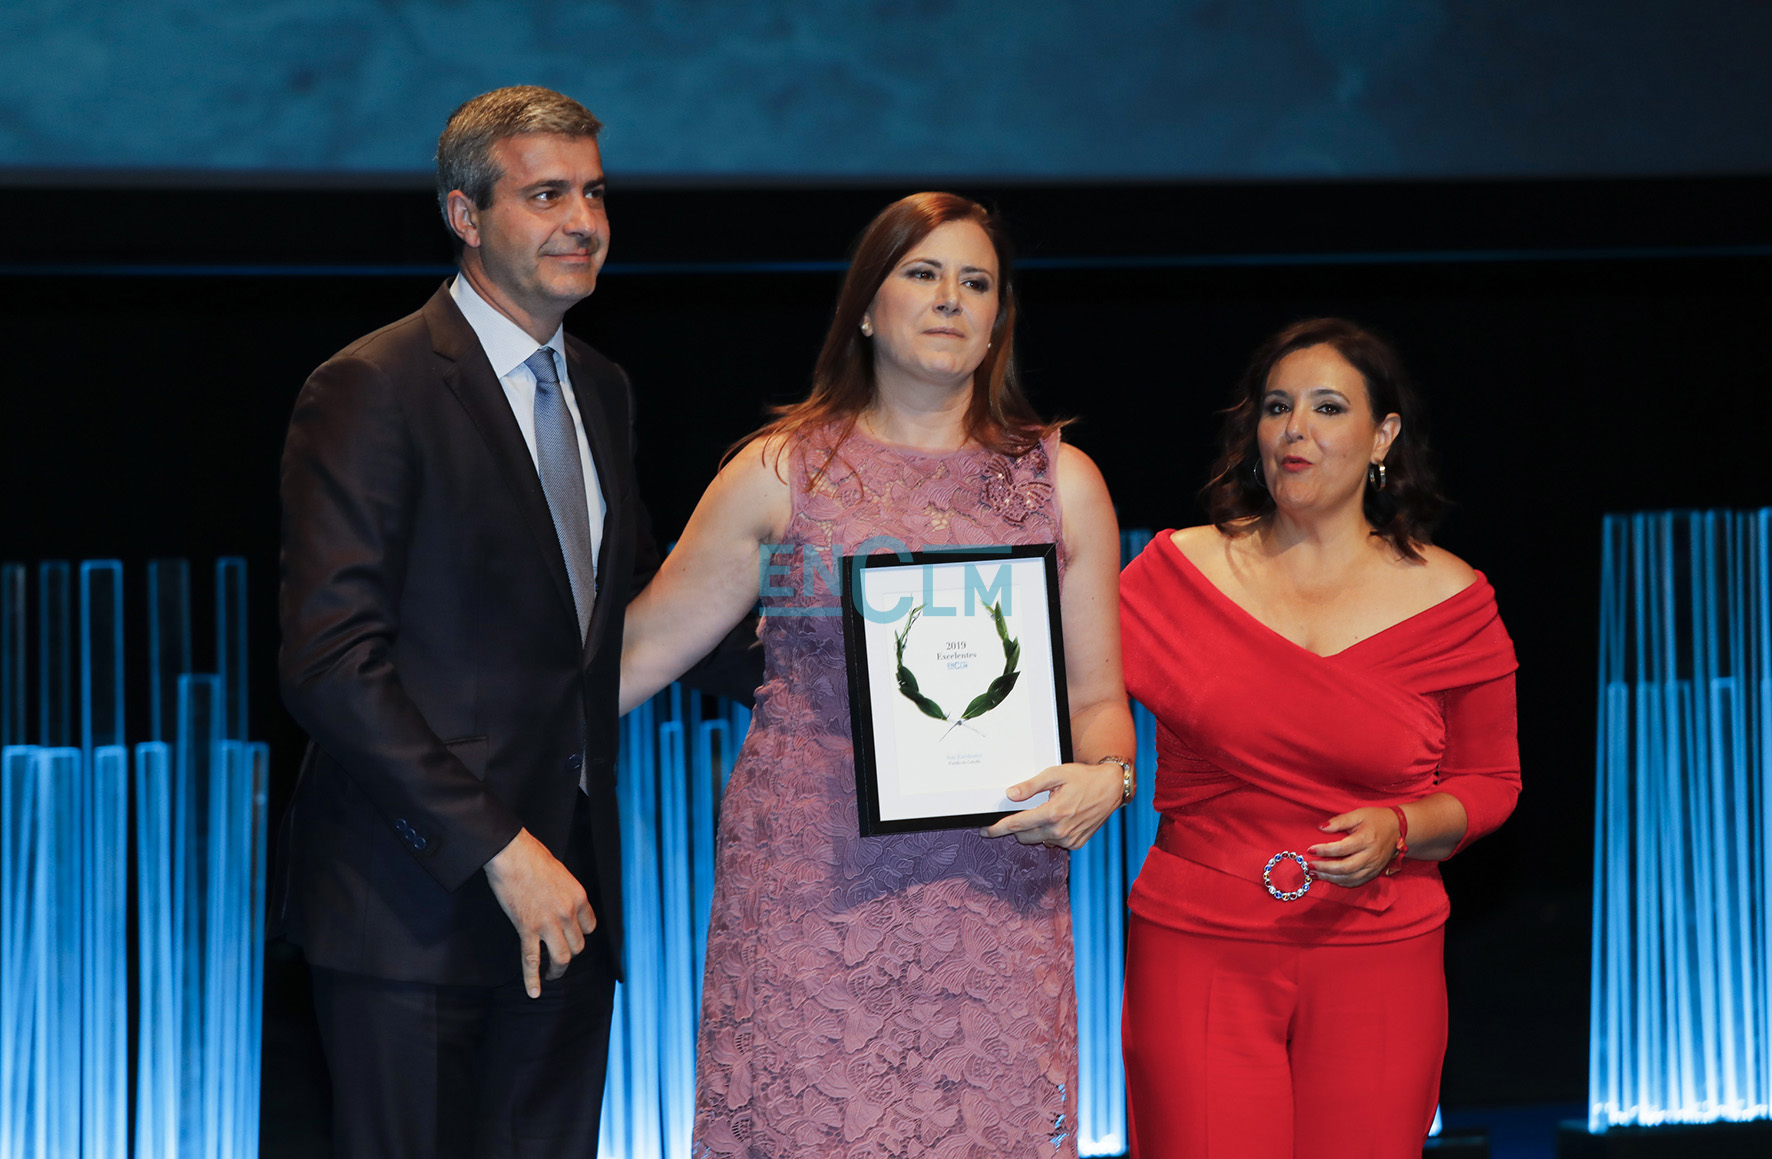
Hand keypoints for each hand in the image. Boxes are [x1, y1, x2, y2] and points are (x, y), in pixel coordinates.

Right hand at [483, 828, 596, 997]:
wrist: (512, 855)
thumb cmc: (534, 858)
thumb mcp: (561, 873)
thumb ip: (566, 893)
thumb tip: (563, 904)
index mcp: (579, 897)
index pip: (590, 926)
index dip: (582, 934)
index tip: (573, 937)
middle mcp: (568, 913)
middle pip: (578, 945)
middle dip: (570, 953)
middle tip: (561, 957)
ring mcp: (548, 923)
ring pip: (561, 957)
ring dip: (558, 970)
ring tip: (553, 975)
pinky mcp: (527, 928)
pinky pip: (532, 960)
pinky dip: (533, 979)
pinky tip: (534, 992)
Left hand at [978, 761, 1122, 848]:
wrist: (1111, 788)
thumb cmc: (1083, 778)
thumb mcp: (1055, 774)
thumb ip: (1031, 786)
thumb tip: (1010, 794)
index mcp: (1053, 813)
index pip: (1017, 824)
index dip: (998, 828)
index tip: (986, 831)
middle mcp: (1060, 830)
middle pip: (1024, 836)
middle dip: (1017, 827)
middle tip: (1019, 814)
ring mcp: (1069, 839)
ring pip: (1039, 840)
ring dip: (1035, 830)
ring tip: (1046, 810)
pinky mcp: (1076, 844)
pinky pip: (1053, 842)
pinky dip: (1049, 833)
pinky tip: (1058, 819)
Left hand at [1307, 807, 1401, 888]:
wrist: (1399, 828)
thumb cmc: (1376, 819)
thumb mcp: (1358, 814)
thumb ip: (1339, 821)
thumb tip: (1321, 828)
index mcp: (1366, 839)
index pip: (1342, 848)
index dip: (1325, 850)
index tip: (1310, 850)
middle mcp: (1371, 855)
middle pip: (1346, 867)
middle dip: (1325, 868)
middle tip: (1309, 866)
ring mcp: (1373, 866)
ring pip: (1350, 878)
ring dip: (1331, 878)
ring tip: (1315, 874)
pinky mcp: (1374, 872)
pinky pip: (1357, 881)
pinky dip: (1342, 882)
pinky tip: (1330, 878)